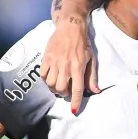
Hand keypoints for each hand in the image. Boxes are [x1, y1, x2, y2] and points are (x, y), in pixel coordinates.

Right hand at [42, 0, 98, 114]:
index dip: (75, 101)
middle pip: (60, 88)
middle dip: (63, 94)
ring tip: (59, 85)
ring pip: (50, 84)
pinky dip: (46, 80)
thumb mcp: (92, 59)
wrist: (70, 28)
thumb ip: (92, 76)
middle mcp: (66, 66)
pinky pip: (42, 75)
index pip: (77, 88)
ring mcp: (54, 62)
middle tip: (66, 90)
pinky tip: (51, 77)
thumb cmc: (83, 44)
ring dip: (54, 88)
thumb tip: (95, 91)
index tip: (74, 111)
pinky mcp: (46, 58)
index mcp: (79, 67)